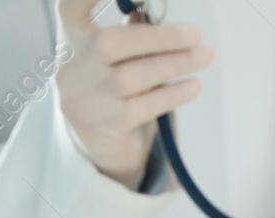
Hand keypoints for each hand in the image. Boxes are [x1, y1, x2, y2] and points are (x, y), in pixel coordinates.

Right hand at [55, 0, 212, 189]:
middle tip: (195, 33)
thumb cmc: (113, 91)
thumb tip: (155, 10)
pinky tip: (194, 85)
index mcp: (73, 41)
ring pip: (132, 76)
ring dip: (174, 63)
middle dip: (157, 36)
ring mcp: (86, 99)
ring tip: (204, 55)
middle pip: (110, 42)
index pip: (69, 9)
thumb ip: (131, 35)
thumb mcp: (114, 59)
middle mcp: (73, 68)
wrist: (101, 147)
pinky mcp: (105, 127)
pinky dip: (174, 94)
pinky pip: (145, 106)